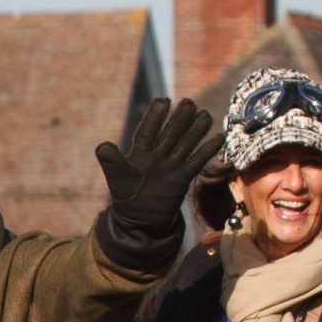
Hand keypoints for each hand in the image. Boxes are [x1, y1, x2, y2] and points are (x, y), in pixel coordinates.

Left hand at [95, 97, 224, 231]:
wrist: (140, 221)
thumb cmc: (126, 198)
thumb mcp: (117, 178)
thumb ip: (112, 162)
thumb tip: (102, 146)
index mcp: (139, 153)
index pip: (148, 130)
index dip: (155, 116)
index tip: (163, 101)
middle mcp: (157, 156)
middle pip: (170, 132)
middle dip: (179, 118)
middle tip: (189, 102)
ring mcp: (171, 165)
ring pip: (185, 143)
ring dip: (196, 130)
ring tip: (205, 114)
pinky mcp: (183, 177)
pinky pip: (197, 161)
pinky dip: (207, 150)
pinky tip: (219, 137)